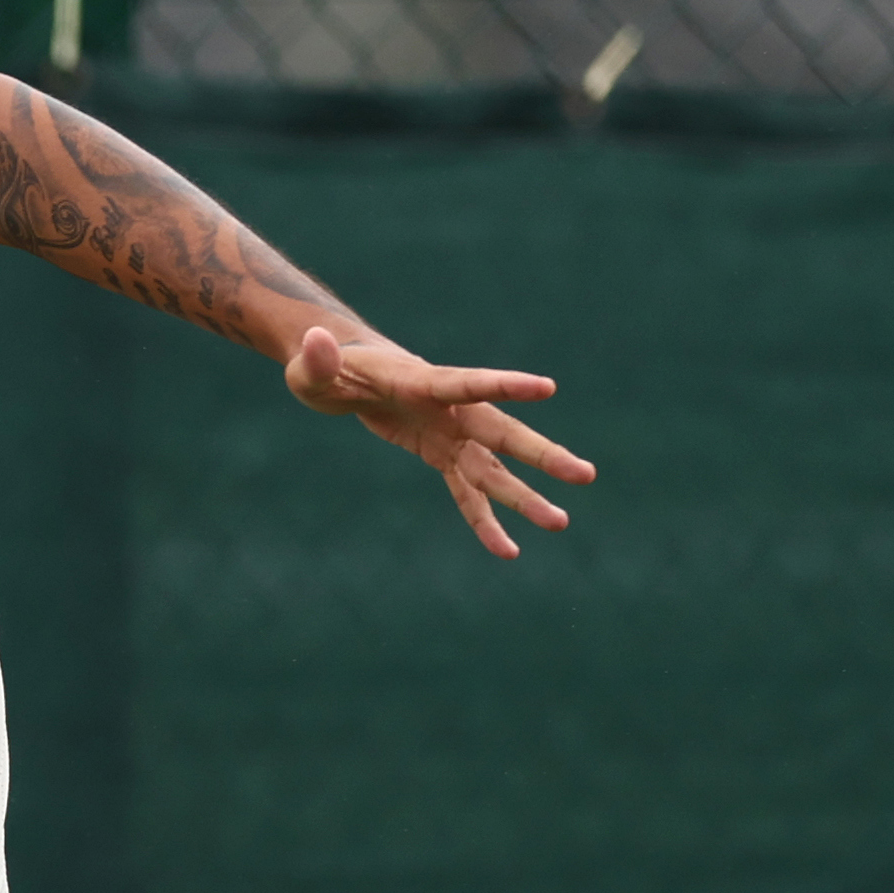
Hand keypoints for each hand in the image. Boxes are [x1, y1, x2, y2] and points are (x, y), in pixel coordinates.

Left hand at [283, 327, 591, 559]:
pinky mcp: (441, 456)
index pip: (466, 383)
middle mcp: (447, 410)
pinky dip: (485, 522)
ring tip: (560, 523)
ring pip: (494, 470)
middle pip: (500, 434)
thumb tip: (314, 341)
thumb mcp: (309, 369)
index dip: (504, 385)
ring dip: (525, 497)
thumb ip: (316, 361)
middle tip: (585, 474)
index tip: (548, 387)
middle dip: (541, 455)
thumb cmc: (322, 368)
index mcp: (420, 381)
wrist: (341, 375)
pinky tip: (508, 550)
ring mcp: (449, 435)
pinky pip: (467, 494)